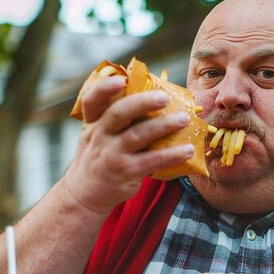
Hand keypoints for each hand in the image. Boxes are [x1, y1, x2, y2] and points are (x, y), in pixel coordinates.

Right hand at [60, 75, 194, 213]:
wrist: (85, 193)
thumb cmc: (100, 157)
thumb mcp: (98, 136)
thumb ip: (117, 119)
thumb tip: (154, 97)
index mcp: (93, 122)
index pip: (92, 100)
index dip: (104, 88)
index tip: (121, 79)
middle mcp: (100, 136)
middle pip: (119, 114)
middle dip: (143, 102)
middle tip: (165, 96)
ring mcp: (112, 154)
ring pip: (138, 135)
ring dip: (164, 125)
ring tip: (184, 119)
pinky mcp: (126, 171)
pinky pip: (152, 161)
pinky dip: (171, 155)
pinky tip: (188, 150)